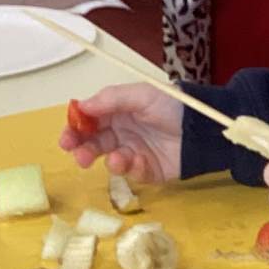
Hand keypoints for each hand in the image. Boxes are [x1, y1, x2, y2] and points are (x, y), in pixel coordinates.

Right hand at [60, 84, 182, 181]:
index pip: (88, 122)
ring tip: (118, 158)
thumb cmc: (172, 105)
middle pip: (94, 144)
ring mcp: (134, 152)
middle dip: (83, 150)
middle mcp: (122, 133)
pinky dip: (133, 168)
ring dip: (108, 161)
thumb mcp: (141, 94)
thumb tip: (81, 107)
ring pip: (110, 161)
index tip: (66, 139)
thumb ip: (110, 99)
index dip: (74, 130)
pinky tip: (139, 160)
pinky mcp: (148, 170)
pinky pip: (133, 173)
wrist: (202, 127)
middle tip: (79, 155)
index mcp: (116, 112)